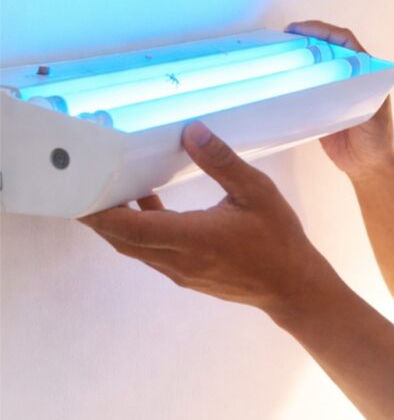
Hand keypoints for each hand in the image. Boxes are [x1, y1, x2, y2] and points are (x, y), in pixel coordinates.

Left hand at [79, 121, 329, 323]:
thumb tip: (192, 133)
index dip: (97, 212)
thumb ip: (222, 162)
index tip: (76, 193)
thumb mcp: (256, 192)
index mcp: (191, 238)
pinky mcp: (187, 275)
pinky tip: (148, 205)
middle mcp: (178, 259)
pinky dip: (140, 230)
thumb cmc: (278, 239)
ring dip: (118, 223)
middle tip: (82, 184)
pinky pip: (151, 252)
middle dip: (98, 215)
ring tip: (110, 190)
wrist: (292, 286)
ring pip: (135, 248)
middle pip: (122, 239)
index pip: (129, 227)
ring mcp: (180, 271)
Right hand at [285, 20, 393, 178]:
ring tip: (279, 50)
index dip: (324, 31)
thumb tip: (342, 78)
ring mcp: (333, 89)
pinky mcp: (320, 104)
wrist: (366, 165)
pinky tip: (281, 76)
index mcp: (366, 71)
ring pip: (315, 64)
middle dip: (307, 38)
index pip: (344, 41)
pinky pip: (306, 86)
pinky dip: (294, 79)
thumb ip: (362, 95)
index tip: (302, 30)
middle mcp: (348, 75)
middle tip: (285, 36)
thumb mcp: (374, 114)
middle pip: (326, 47)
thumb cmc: (377, 139)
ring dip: (299, 55)